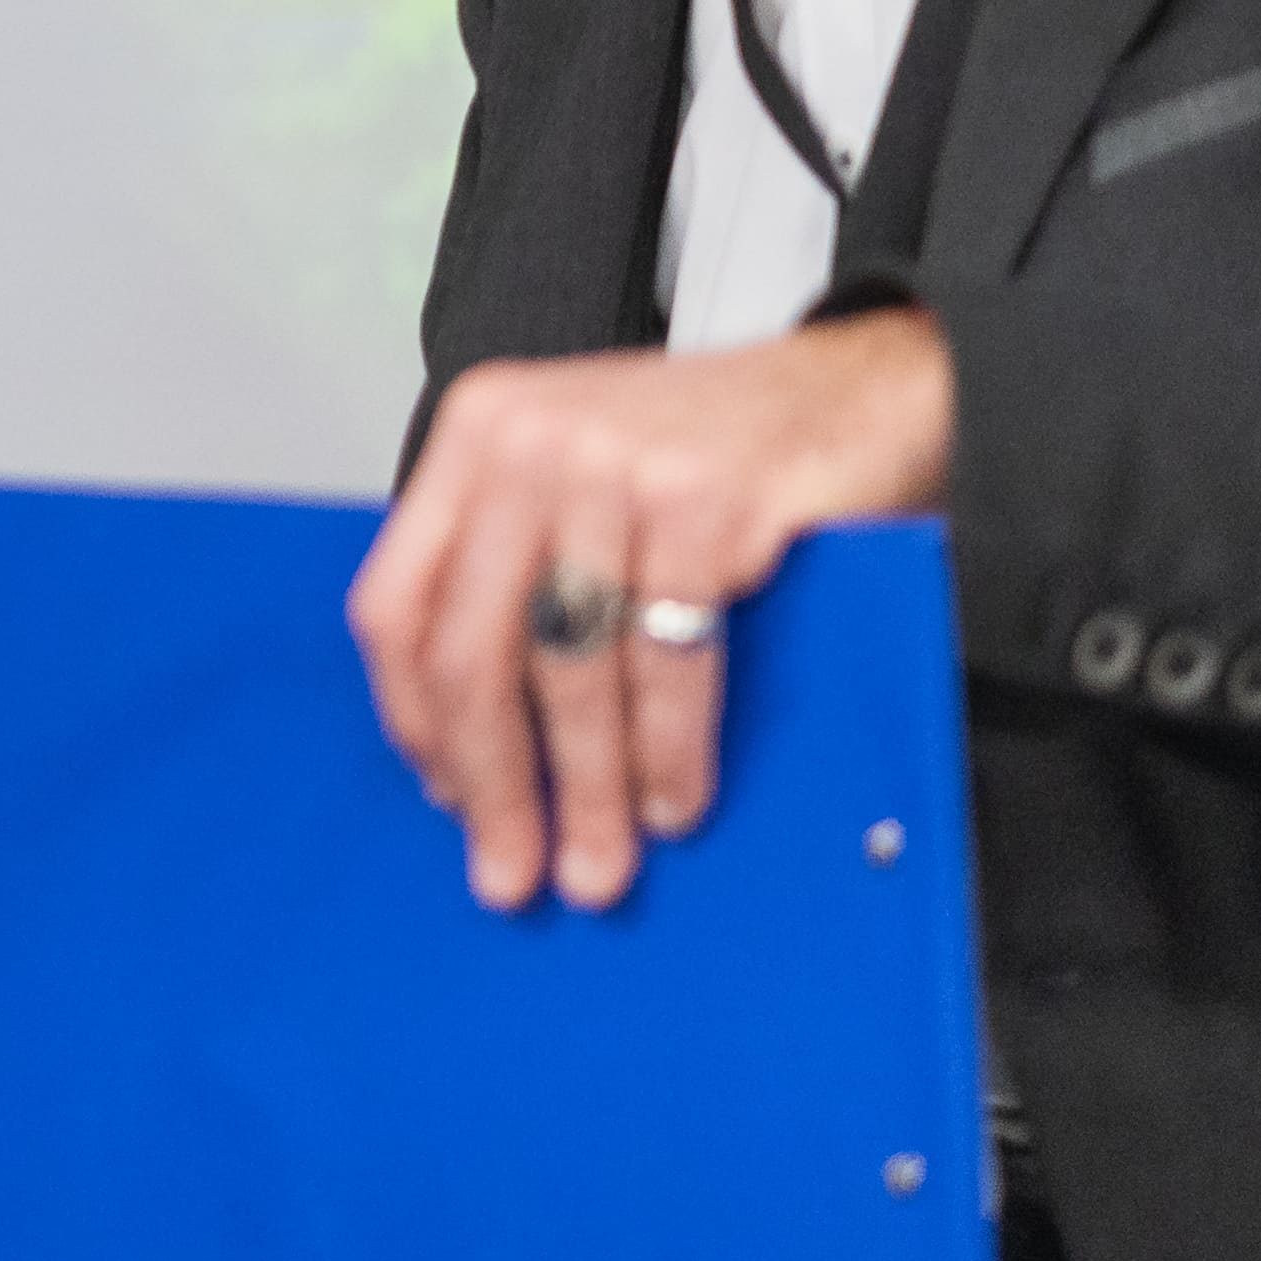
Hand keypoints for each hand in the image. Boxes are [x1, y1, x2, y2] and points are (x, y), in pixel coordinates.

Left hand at [348, 306, 953, 913]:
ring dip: (586, 791)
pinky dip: (668, 750)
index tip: (444, 796)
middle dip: (492, 782)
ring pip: (569, 667)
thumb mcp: (578, 482)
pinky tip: (673, 802)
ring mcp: (613, 465)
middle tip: (512, 872)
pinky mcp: (704, 501)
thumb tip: (469, 743)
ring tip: (600, 866)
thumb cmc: (712, 451)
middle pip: (471, 646)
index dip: (414, 716)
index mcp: (475, 435)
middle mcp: (526, 441)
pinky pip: (666, 660)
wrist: (863, 387)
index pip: (397, 600)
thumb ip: (515, 571)